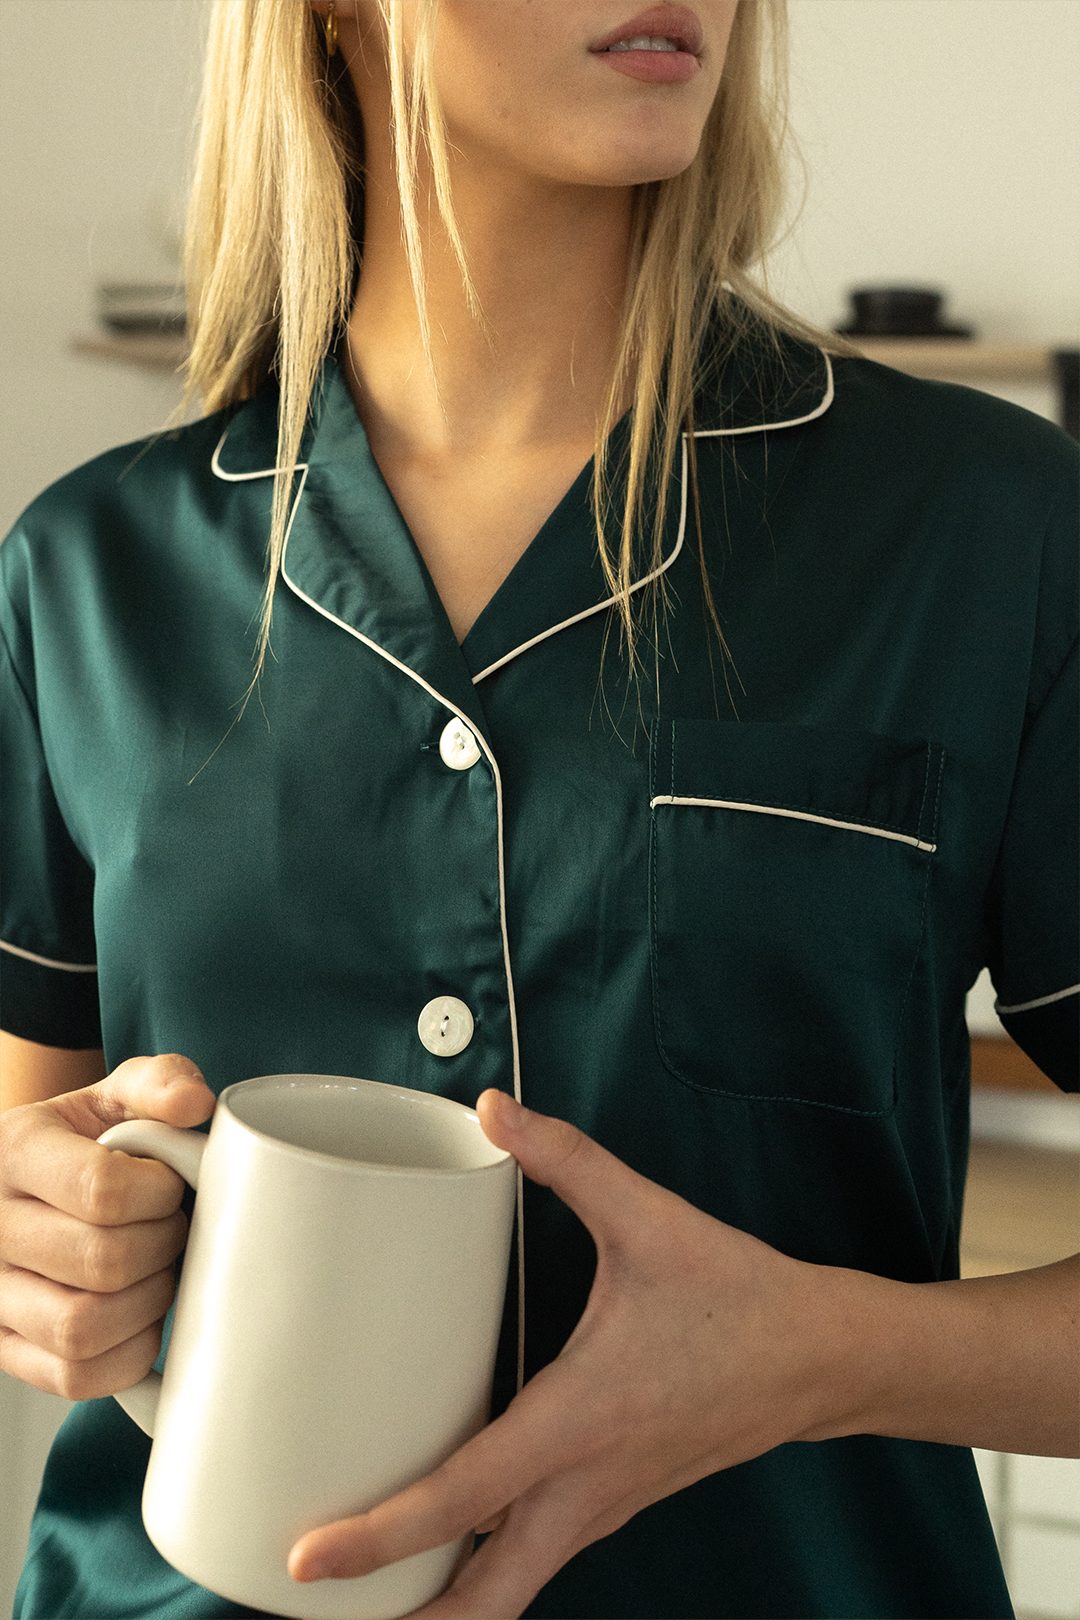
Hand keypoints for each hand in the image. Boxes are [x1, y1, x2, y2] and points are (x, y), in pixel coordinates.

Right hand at [0, 1055, 215, 1398]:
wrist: (42, 1182)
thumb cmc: (92, 1139)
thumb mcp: (116, 1093)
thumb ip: (159, 1082)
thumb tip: (195, 1105)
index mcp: (16, 1150)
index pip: (102, 1191)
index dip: (160, 1194)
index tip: (171, 1185)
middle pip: (100, 1262)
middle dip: (162, 1247)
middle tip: (173, 1229)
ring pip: (80, 1329)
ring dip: (147, 1304)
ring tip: (158, 1270)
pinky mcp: (8, 1349)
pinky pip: (74, 1377)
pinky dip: (127, 1354)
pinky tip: (139, 1315)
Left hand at [289, 1090, 838, 1617]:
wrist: (822, 1358)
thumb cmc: (739, 1299)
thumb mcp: (650, 1219)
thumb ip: (567, 1161)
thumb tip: (494, 1111)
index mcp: (580, 1419)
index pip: (463, 1496)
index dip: (380, 1535)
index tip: (310, 1559)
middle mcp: (586, 1483)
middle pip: (486, 1600)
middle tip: (327, 1614)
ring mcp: (605, 1505)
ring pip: (513, 1588)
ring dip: (446, 1608)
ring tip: (369, 1598)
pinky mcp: (616, 1500)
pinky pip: (538, 1557)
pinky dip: (486, 1574)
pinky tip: (453, 1542)